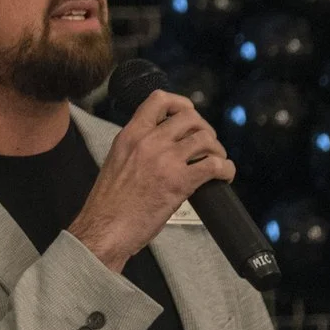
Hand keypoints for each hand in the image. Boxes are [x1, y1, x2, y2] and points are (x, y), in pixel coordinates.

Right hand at [66, 90, 233, 272]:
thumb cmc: (107, 205)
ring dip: (217, 150)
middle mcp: (148, 141)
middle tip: (205, 146)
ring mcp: (165, 160)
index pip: (159, 100)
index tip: (188, 115)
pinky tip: (224, 177)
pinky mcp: (180, 181)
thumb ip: (136, 148)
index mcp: (129, 135)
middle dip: (204, 129)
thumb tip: (161, 146)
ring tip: (216, 162)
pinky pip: (215, 165)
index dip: (181, 104)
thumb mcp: (116, 162)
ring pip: (206, 138)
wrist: (103, 230)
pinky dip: (226, 169)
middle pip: (190, 117)